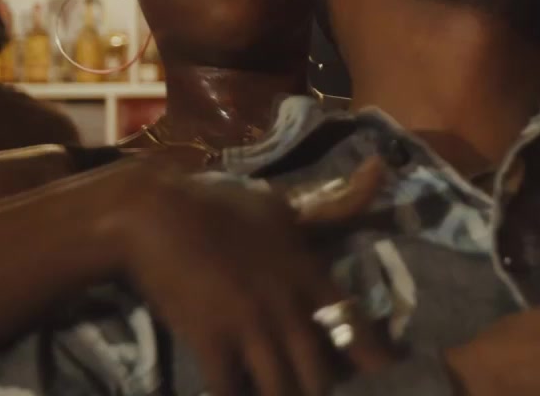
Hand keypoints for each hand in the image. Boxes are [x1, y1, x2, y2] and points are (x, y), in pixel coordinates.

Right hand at [107, 156, 392, 395]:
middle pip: (320, 374)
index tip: (384, 372)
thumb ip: (337, 204)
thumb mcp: (285, 206)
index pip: (354, 325)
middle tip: (312, 385)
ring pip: (281, 390)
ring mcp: (250, 325)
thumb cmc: (222, 205)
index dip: (374, 358)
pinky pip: (231, 392)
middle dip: (320, 388)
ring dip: (281, 395)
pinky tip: (234, 393)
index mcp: (309, 272)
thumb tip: (380, 167)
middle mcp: (287, 304)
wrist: (155, 213)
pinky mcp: (210, 341)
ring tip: (277, 390)